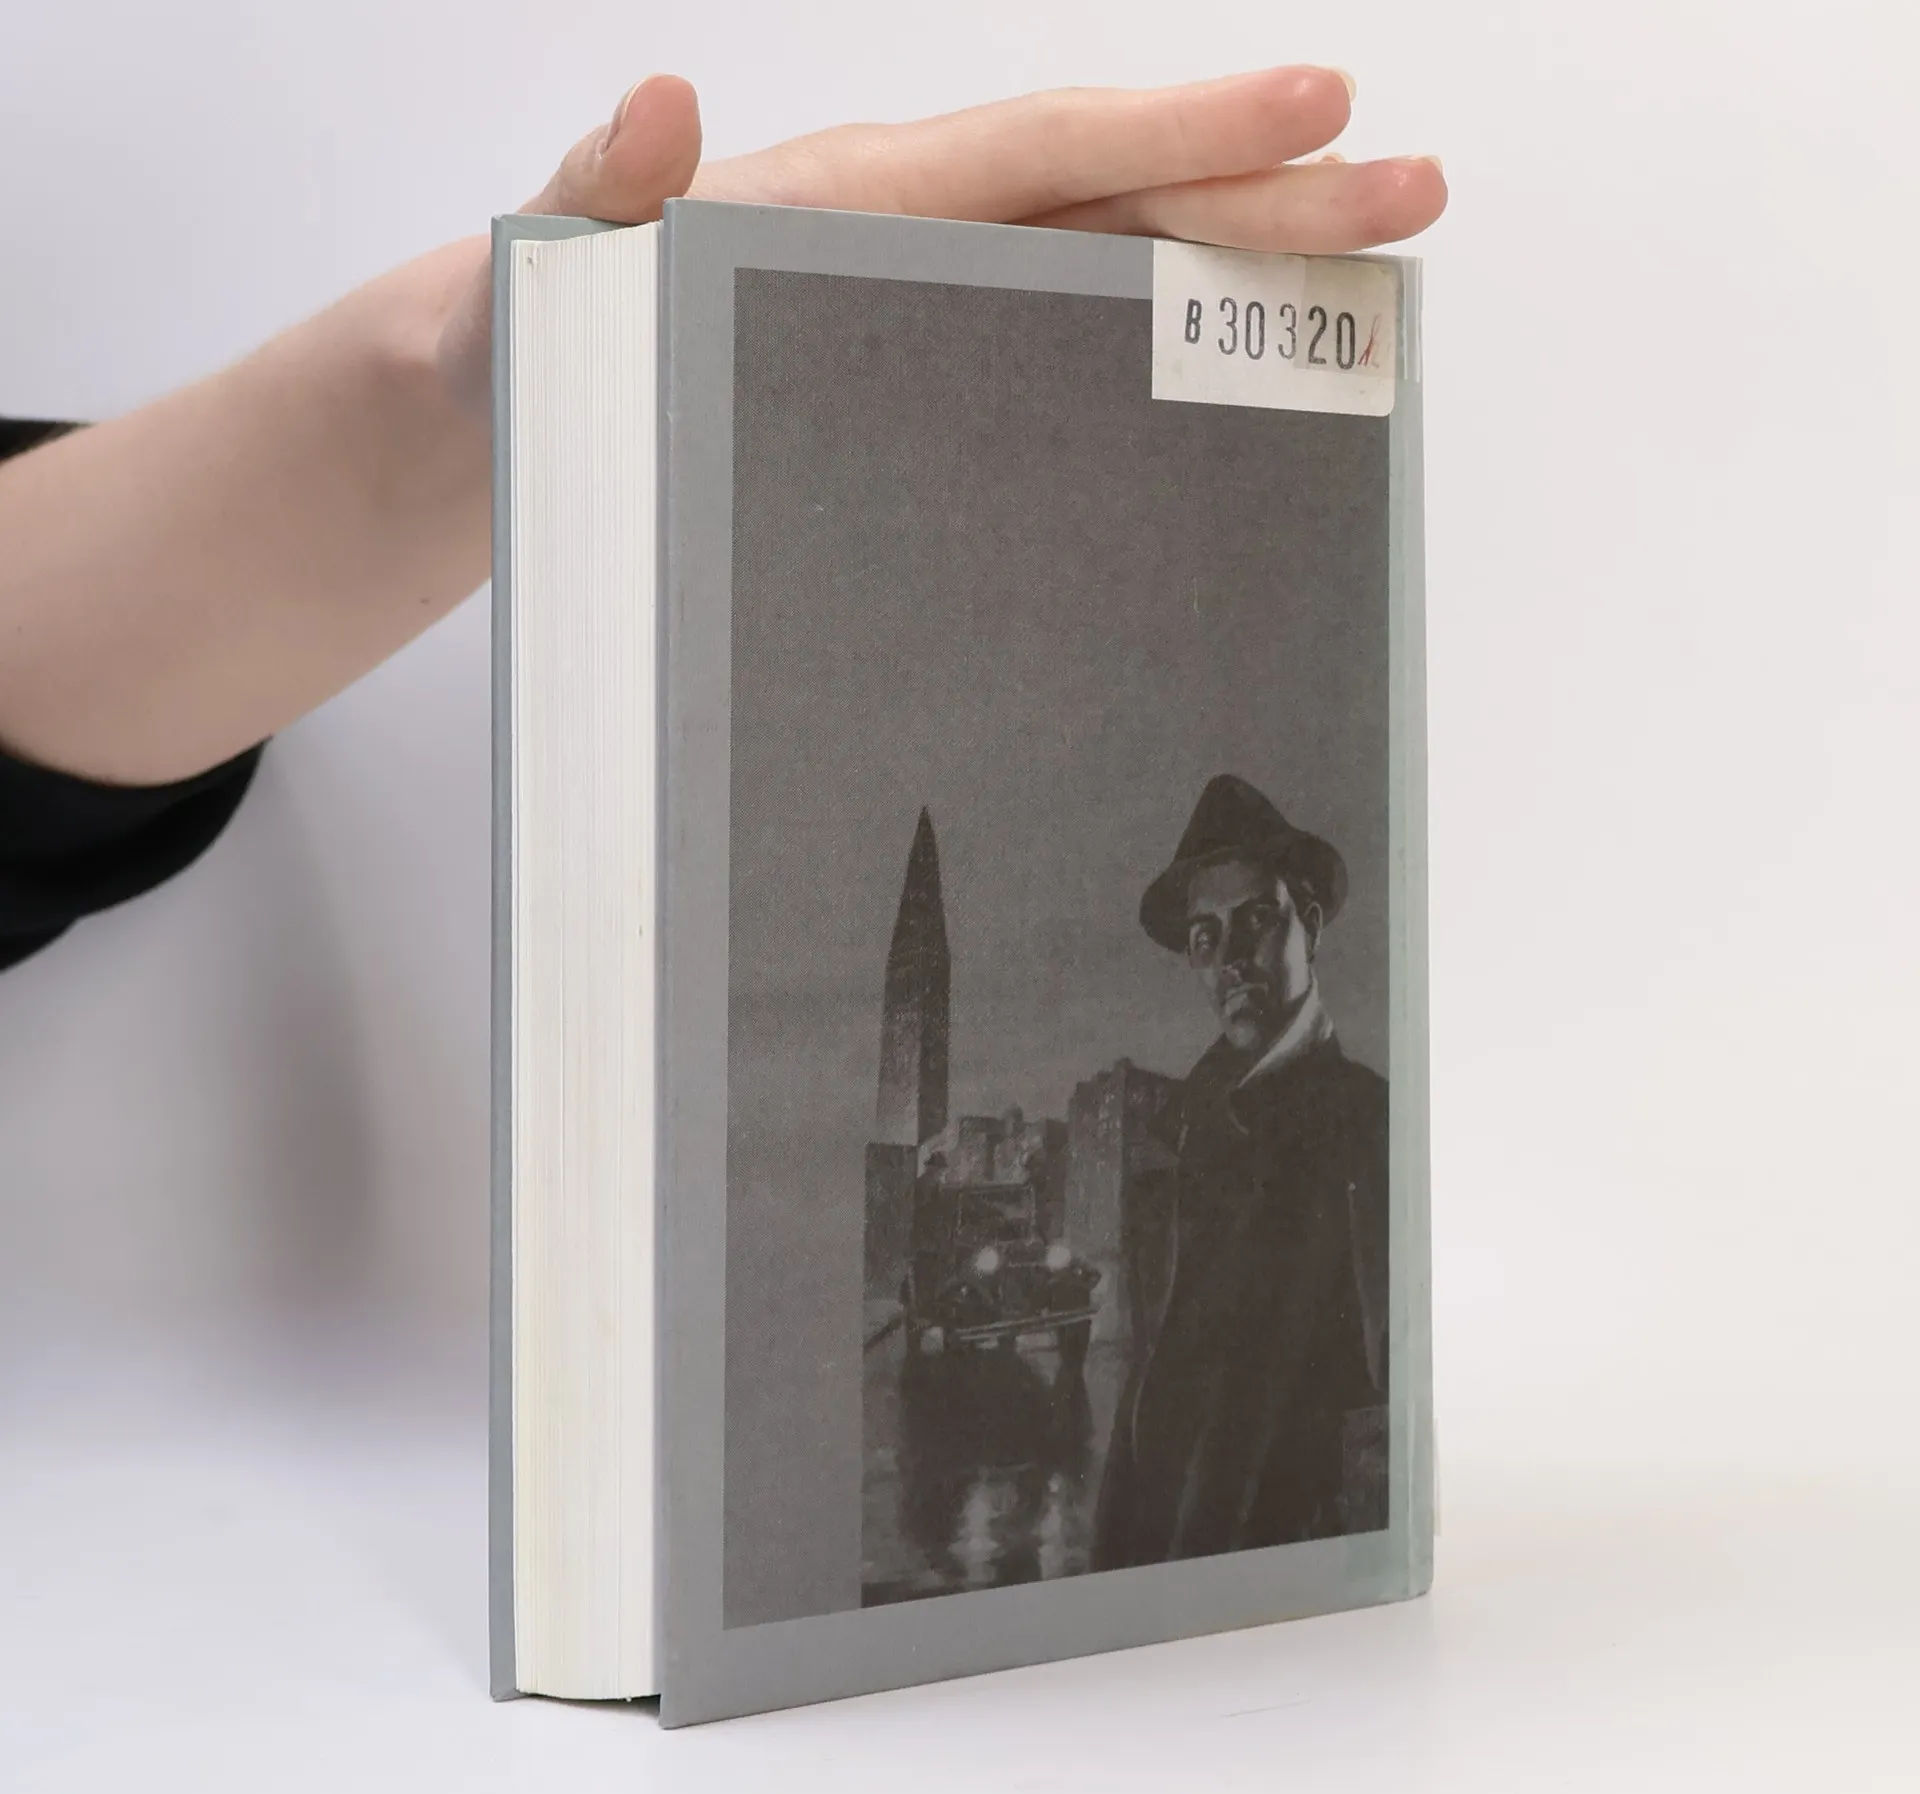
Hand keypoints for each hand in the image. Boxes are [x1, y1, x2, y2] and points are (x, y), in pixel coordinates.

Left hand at [437, 69, 1444, 406]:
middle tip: (1414, 192)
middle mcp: (908, 239)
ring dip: (1244, 276)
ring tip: (1374, 278)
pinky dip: (1163, 361)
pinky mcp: (924, 388)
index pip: (1040, 150)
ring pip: (1112, 275)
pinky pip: (1063, 361)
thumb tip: (664, 107)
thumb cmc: (522, 351)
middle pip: (1116, 203)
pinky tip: (1246, 385)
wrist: (494, 429)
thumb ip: (600, 203)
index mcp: (845, 199)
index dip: (1176, 134)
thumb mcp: (539, 278)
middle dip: (1268, 199)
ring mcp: (926, 313)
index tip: (1311, 114)